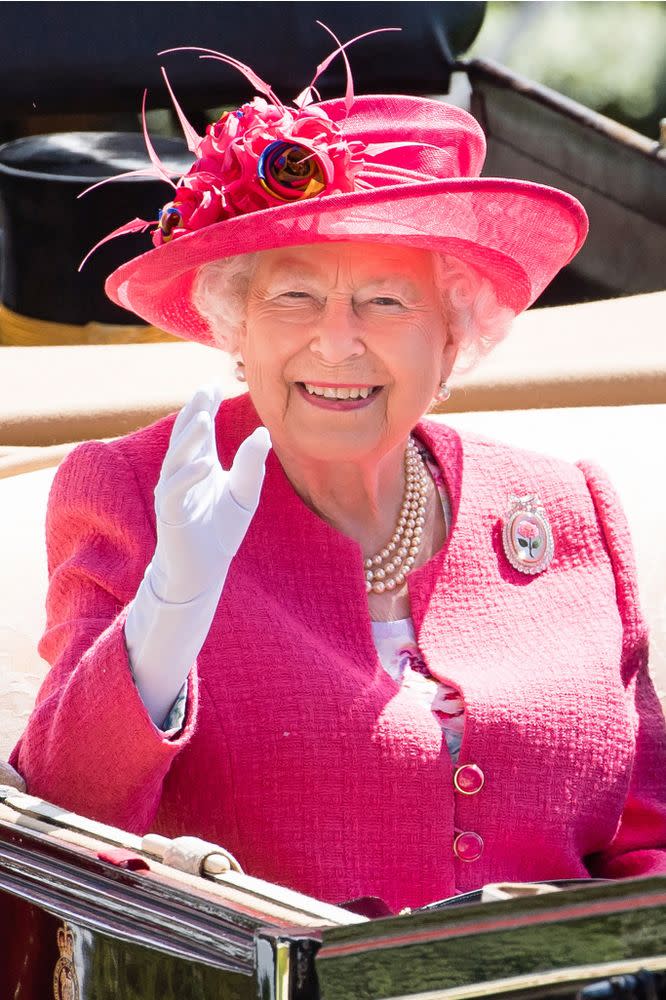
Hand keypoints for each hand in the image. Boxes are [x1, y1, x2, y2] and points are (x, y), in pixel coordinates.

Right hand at [150, 385, 270, 603]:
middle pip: (186, 437)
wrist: (203, 570)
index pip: (200, 430)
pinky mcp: (170, 513)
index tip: (215, 384)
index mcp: (198, 465)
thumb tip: (263, 433)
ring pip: (177, 459)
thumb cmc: (220, 531)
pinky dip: (190, 476)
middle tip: (205, 390)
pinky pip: (176, 490)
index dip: (205, 407)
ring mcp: (173, 492)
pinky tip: (206, 463)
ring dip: (190, 439)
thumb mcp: (243, 495)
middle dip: (194, 413)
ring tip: (205, 418)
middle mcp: (181, 473)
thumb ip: (250, 466)